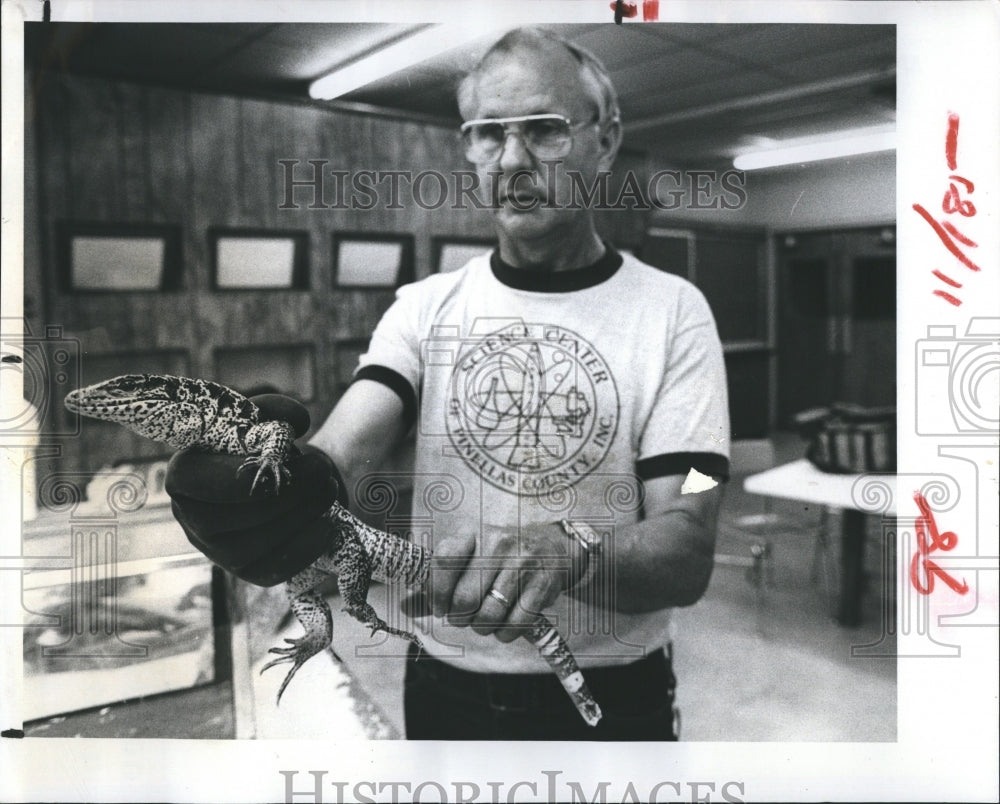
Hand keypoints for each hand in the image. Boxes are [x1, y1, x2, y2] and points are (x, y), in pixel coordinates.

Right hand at [165, 395, 341, 586]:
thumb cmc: (269, 446)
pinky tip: (328, 524)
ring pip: (251, 545)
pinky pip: (273, 569)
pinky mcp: (248, 571)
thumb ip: (276, 411)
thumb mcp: (267, 419)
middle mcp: (191, 517)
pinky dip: (305, 546)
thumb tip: (296, 422)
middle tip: (319, 470)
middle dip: (280, 494)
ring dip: (298, 515)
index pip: (193, 481)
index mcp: (185, 474)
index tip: (281, 461)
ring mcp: (217, 551)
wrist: (292, 477)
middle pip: (225, 518)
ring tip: (327, 488)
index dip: (236, 476)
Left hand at [415, 522, 581, 642]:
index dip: (435, 592)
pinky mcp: (544, 584)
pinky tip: (505, 623)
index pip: (443, 560)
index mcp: (472, 532)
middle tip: (464, 616)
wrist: (551, 547)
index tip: (439, 607)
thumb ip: (437, 582)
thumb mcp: (468, 557)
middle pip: (464, 598)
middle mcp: (498, 542)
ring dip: (482, 627)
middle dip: (459, 618)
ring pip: (489, 615)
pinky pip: (515, 625)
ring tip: (485, 619)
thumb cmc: (497, 557)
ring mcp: (523, 562)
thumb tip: (405, 607)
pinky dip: (505, 633)